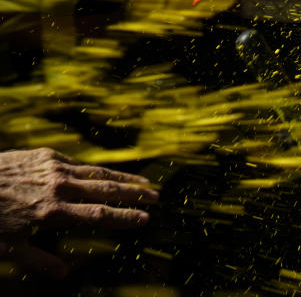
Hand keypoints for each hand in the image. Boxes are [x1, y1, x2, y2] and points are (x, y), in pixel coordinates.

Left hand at [0, 148, 157, 275]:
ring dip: (123, 178)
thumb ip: (38, 260)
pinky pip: (77, 164)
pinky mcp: (47, 155)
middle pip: (106, 190)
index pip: (99, 216)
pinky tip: (106, 175)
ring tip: (144, 182)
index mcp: (52, 212)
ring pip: (97, 173)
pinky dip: (95, 171)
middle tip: (157, 197)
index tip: (145, 219)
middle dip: (134, 195)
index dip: (125, 218)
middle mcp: (59, 188)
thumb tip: (63, 274)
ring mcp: (54, 168)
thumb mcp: (9, 248)